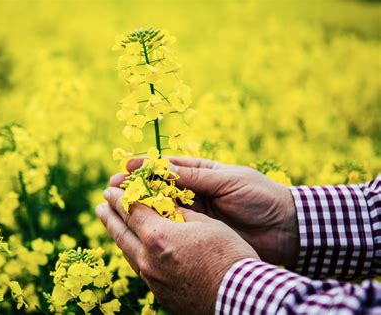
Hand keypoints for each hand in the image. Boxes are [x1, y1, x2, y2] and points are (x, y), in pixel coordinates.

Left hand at [96, 188, 258, 314]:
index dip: (120, 198)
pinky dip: (132, 252)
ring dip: (117, 235)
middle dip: (110, 216)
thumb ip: (181, 215)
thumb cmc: (228, 256)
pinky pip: (139, 268)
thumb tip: (167, 209)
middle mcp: (148, 258)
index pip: (131, 211)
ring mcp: (152, 279)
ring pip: (127, 252)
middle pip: (121, 232)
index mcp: (158, 236)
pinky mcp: (159, 293)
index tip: (109, 189)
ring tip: (110, 224)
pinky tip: (132, 249)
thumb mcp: (206, 225)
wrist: (239, 299)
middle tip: (100, 205)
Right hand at [110, 157, 298, 267]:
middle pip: (158, 186)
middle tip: (111, 186)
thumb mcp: (228, 180)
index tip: (125, 167)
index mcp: (202, 172)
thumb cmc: (260, 197)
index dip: (145, 165)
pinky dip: (156, 224)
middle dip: (135, 185)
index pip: (167, 165)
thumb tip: (162, 168)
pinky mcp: (199, 232)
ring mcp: (195, 212)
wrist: (285, 228)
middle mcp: (194, 190)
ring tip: (117, 204)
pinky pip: (173, 226)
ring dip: (140, 205)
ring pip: (162, 207)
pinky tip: (138, 225)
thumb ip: (196, 177)